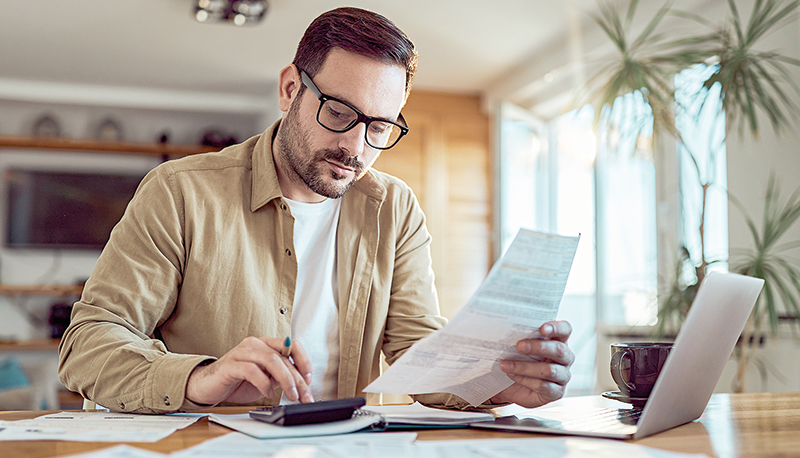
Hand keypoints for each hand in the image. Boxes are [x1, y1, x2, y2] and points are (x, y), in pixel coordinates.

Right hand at [186, 336, 313, 405]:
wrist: (207, 387)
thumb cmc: (237, 382)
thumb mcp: (265, 379)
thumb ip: (280, 376)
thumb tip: (301, 384)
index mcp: (265, 344)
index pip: (292, 346)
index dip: (304, 361)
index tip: (309, 380)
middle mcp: (255, 344)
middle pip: (283, 357)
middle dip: (297, 379)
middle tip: (304, 396)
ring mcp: (242, 352)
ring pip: (271, 360)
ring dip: (285, 379)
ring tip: (291, 395)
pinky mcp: (231, 364)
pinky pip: (252, 370)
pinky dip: (264, 383)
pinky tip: (268, 394)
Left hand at [490, 320, 573, 407]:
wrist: (512, 385)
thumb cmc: (519, 359)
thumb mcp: (518, 346)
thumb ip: (519, 336)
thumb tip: (503, 327)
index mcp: (558, 340)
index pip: (565, 329)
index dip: (557, 328)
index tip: (542, 329)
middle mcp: (565, 358)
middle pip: (559, 350)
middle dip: (538, 347)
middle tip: (519, 346)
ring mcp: (563, 376)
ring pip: (549, 370)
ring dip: (525, 367)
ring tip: (505, 364)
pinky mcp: (556, 392)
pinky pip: (543, 386)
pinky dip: (524, 379)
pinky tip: (511, 375)